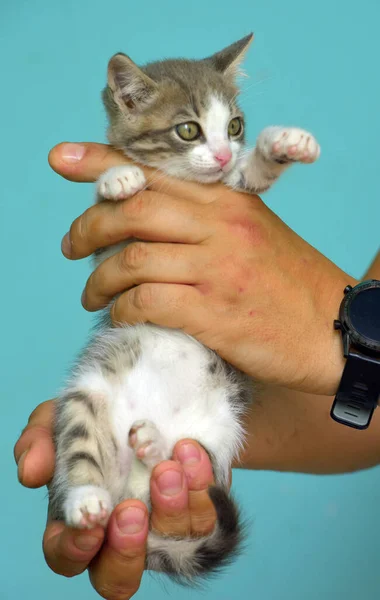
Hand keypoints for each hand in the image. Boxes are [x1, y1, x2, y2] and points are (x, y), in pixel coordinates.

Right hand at [14, 401, 216, 599]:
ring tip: (169, 466)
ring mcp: (165, 521)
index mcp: (81, 510)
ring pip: (172, 550)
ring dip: (170, 510)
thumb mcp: (71, 410)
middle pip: (116, 577)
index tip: (93, 517)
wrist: (165, 381)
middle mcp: (122, 526)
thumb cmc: (109, 403)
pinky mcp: (201, 505)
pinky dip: (200, 488)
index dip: (74, 547)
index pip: (67, 551)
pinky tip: (190, 451)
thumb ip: (43, 438)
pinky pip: (208, 521)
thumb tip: (31, 474)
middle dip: (125, 551)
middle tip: (132, 511)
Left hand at [50, 142, 356, 394]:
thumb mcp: (252, 235)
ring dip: (99, 279)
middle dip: (88, 227)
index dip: (102, 162)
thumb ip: (204, 224)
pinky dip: (123, 310)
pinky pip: (148, 302)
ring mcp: (218, 268)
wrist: (333, 329)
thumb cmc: (289, 285)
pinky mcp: (216, 312)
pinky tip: (121, 316)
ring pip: (132, 259)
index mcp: (228, 202)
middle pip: (134, 209)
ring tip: (90, 295)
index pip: (156, 171)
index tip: (64, 160)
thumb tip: (144, 232)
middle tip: (71, 247)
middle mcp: (221, 227)